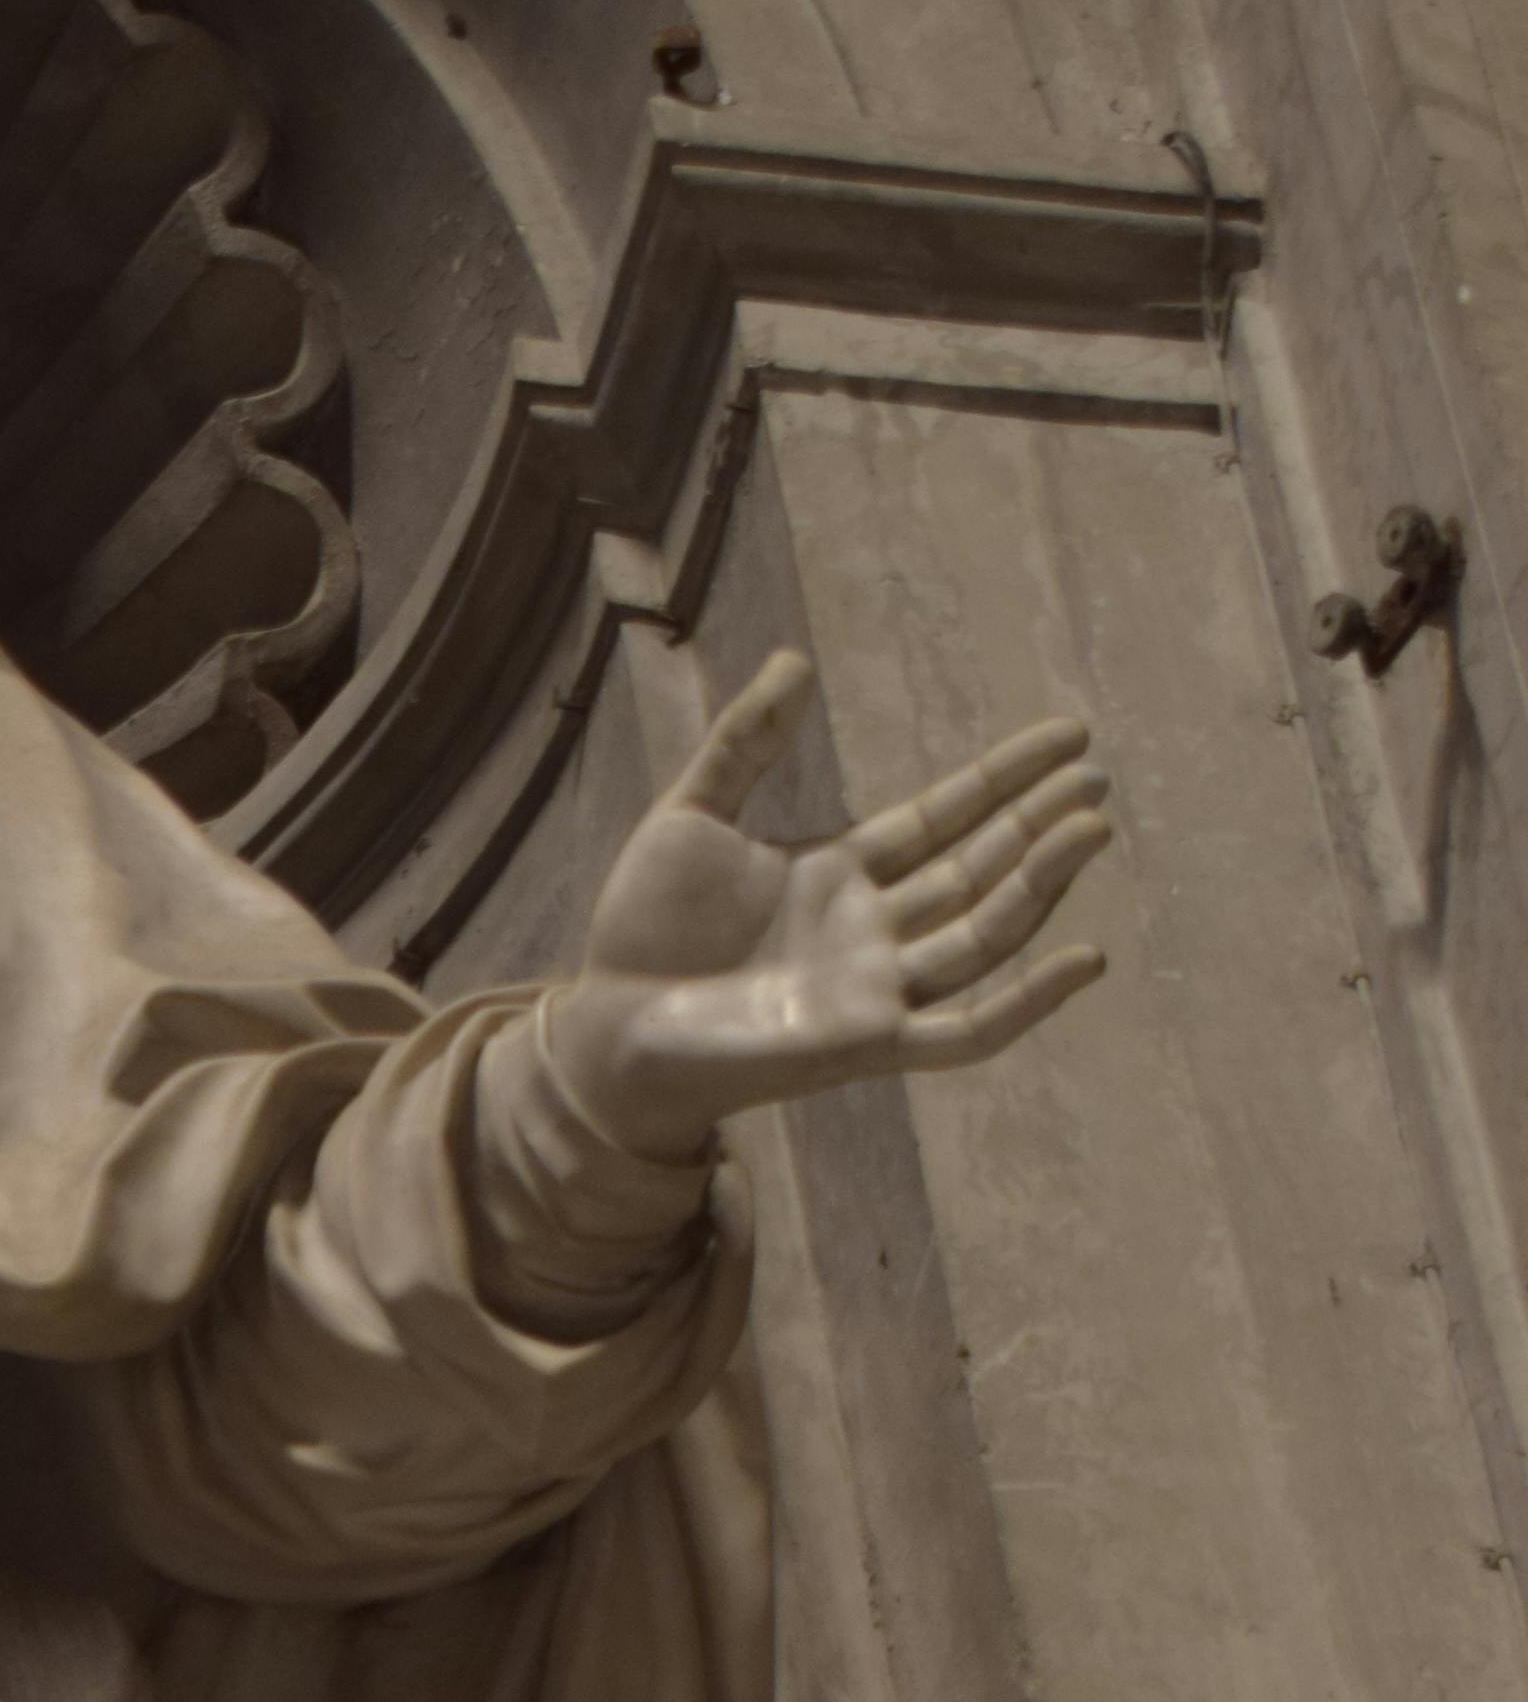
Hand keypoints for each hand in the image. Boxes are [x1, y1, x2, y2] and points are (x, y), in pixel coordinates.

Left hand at [547, 650, 1111, 1159]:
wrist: (605, 1023)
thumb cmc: (640, 929)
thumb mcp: (690, 814)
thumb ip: (745, 742)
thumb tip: (798, 659)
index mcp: (839, 872)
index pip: (946, 817)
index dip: (1006, 778)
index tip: (1070, 738)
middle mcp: (871, 928)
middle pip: (980, 869)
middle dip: (1039, 825)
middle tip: (1096, 779)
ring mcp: (875, 986)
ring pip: (985, 933)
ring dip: (1041, 885)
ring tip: (1093, 830)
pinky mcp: (867, 1041)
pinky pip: (967, 1029)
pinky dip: (1029, 1001)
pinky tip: (1086, 959)